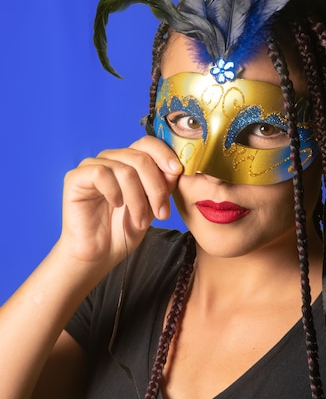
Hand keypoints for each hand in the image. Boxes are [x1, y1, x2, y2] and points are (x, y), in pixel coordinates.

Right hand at [58, 136, 182, 270]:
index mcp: (128, 162)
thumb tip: (174, 169)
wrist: (100, 254)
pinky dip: (114, 191)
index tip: (177, 171)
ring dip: (138, 199)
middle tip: (161, 213)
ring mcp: (92, 166)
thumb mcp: (152, 207)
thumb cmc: (123, 230)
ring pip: (125, 169)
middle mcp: (110, 160)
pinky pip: (101, 173)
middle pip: (140, 158)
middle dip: (156, 188)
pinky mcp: (76, 178)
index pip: (147, 144)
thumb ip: (162, 186)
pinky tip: (116, 205)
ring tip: (140, 221)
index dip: (164, 154)